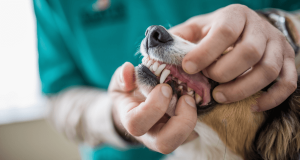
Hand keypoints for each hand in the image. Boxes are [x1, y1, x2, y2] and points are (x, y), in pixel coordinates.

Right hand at [108, 62, 197, 153]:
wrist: (136, 107)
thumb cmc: (129, 94)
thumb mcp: (121, 83)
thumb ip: (122, 76)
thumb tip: (129, 69)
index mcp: (132, 121)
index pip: (137, 124)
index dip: (153, 107)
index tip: (164, 87)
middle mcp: (150, 135)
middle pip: (165, 144)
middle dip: (179, 121)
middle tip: (186, 98)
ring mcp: (168, 137)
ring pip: (184, 141)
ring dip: (192, 119)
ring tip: (192, 98)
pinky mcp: (183, 134)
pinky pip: (195, 132)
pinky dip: (201, 117)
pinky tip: (199, 99)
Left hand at [170, 4, 296, 111]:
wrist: (246, 29)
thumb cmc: (216, 32)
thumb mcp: (196, 28)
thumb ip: (179, 37)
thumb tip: (157, 49)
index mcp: (235, 16)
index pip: (225, 31)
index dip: (206, 52)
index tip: (189, 67)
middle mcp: (259, 28)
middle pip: (249, 52)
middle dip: (225, 72)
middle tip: (209, 83)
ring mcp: (277, 45)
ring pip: (269, 70)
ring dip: (243, 88)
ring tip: (221, 97)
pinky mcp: (288, 63)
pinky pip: (288, 83)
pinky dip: (271, 98)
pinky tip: (252, 107)